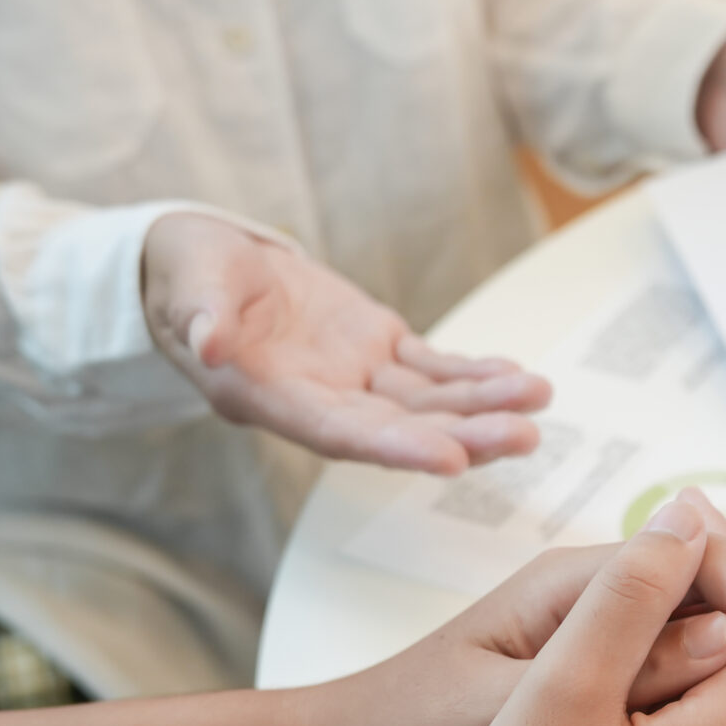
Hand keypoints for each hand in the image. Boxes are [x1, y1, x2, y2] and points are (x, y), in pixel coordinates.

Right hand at [142, 212, 549, 472]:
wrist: (202, 267)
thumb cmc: (188, 277)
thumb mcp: (187, 286)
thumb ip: (200, 314)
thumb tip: (208, 340)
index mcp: (272, 399)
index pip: (341, 434)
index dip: (396, 448)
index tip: (449, 458)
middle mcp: (321, 402)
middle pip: (401, 430)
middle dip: (464, 435)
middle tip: (524, 436)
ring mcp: (354, 379)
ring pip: (427, 403)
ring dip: (483, 405)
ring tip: (538, 398)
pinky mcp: (375, 350)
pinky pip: (432, 368)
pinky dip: (474, 373)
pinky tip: (517, 377)